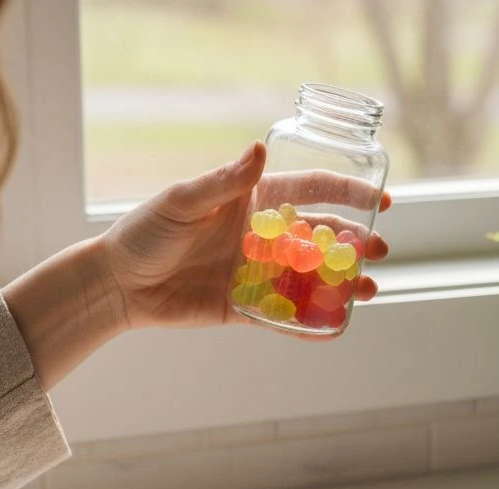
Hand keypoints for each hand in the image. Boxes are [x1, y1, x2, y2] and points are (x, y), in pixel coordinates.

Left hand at [99, 141, 390, 331]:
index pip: (311, 190)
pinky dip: (311, 323)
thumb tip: (259, 151)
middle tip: (380, 250)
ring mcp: (257, 272)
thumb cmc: (145, 232)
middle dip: (354, 242)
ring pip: (311, 277)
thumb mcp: (183, 201)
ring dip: (342, 282)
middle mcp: (262, 236)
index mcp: (252, 201)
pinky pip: (286, 315)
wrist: (118, 283)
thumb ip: (225, 182)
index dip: (347, 192)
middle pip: (321, 236)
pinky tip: (335, 327)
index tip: (380, 199)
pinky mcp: (246, 307)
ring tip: (368, 289)